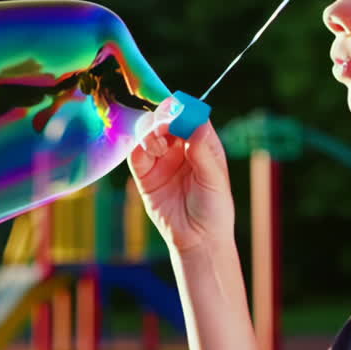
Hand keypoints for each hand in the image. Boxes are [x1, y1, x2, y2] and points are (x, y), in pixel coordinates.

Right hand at [127, 97, 234, 252]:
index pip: (191, 116)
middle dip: (163, 117)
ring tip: (157, 143)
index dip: (184, 109)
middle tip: (163, 124)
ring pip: (148, 133)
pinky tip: (146, 151)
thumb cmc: (214, 210)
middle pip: (167, 120)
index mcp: (202, 144)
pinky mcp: (145, 175)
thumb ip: (202, 153)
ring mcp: (162, 160)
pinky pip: (136, 155)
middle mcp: (181, 148)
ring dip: (150, 131)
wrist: (197, 240)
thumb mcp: (214, 180)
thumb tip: (197, 125)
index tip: (178, 110)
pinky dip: (137, 147)